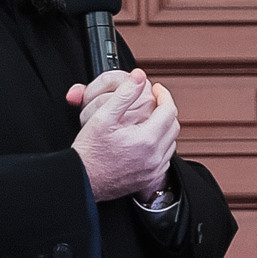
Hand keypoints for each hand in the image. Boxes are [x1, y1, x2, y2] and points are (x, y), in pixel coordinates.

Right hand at [66, 67, 179, 204]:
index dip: (164, 95)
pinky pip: (164, 158)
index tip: (156, 89)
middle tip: (154, 102)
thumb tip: (139, 77)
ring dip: (164, 128)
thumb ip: (124, 94)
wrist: (83, 180)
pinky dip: (160, 145)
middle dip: (166, 110)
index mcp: (146, 139)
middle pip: (173, 126)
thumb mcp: (103, 117)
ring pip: (171, 142)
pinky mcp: (149, 179)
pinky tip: (145, 140)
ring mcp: (153, 170)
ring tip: (149, 120)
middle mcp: (154, 157)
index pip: (169, 110)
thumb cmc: (89, 152)